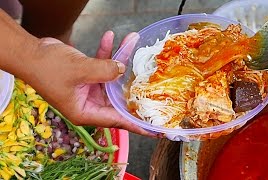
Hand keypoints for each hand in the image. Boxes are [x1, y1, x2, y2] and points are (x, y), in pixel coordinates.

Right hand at [25, 31, 151, 135]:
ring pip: (112, 77)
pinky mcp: (88, 76)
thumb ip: (105, 71)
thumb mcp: (80, 70)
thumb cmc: (48, 68)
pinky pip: (102, 65)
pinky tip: (111, 37)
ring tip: (132, 41)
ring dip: (120, 59)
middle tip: (154, 80)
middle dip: (134, 84)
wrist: (31, 53)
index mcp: (86, 112)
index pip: (118, 121)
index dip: (138, 125)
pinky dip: (107, 52)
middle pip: (119, 98)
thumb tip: (123, 69)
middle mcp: (90, 103)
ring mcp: (90, 89)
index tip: (156, 130)